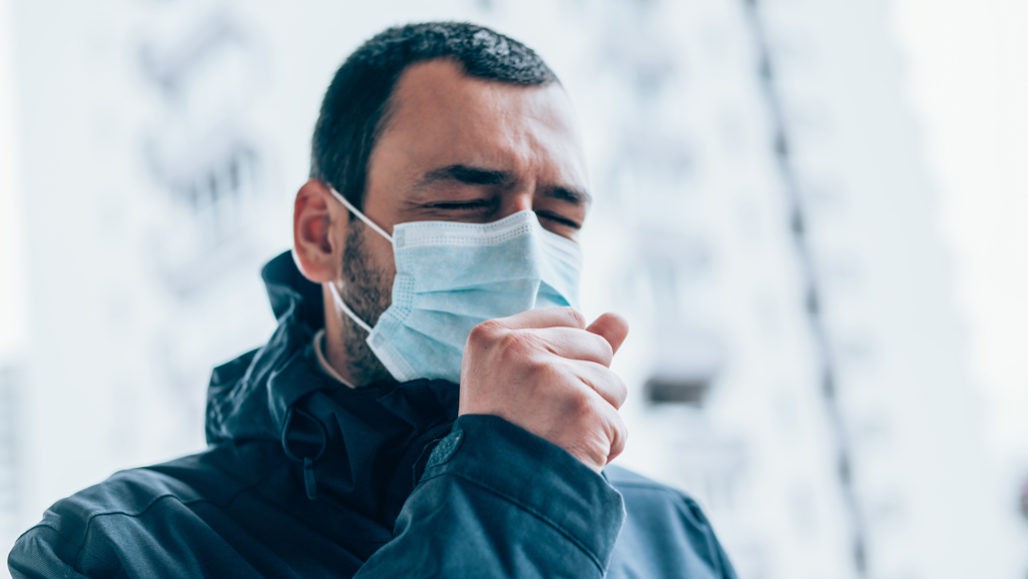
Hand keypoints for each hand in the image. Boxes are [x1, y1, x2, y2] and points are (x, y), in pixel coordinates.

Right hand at [458, 307, 629, 472]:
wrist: (490, 497)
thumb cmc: (505, 437)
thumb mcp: (521, 377)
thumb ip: (574, 341)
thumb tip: (621, 318)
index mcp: (491, 335)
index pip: (570, 318)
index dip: (567, 358)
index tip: (536, 391)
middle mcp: (517, 348)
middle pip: (599, 348)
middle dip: (586, 386)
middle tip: (544, 418)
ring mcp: (549, 377)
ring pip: (614, 386)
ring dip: (597, 419)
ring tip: (554, 438)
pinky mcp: (580, 409)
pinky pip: (618, 427)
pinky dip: (602, 450)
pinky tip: (568, 458)